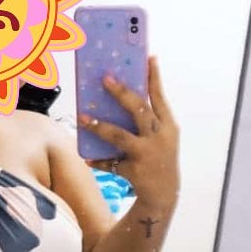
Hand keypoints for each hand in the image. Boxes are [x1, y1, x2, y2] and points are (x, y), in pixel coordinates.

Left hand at [78, 56, 179, 209]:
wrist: (165, 194)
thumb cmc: (159, 157)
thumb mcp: (162, 137)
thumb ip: (148, 118)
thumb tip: (123, 94)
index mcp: (168, 126)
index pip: (159, 97)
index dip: (154, 77)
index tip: (148, 57)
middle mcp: (159, 138)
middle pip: (139, 110)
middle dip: (121, 93)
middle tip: (105, 79)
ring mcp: (146, 154)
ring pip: (119, 136)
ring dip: (98, 126)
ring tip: (82, 117)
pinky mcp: (134, 171)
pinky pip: (111, 163)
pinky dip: (98, 160)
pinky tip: (87, 157)